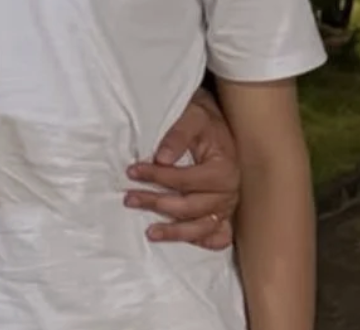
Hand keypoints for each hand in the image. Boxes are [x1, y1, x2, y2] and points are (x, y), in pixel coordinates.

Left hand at [125, 88, 240, 249]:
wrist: (215, 122)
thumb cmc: (203, 120)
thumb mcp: (192, 117)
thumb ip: (177, 136)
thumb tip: (162, 159)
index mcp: (224, 169)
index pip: (186, 180)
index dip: (157, 177)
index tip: (132, 171)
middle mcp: (229, 192)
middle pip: (190, 207)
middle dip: (157, 203)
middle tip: (129, 199)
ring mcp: (228, 206)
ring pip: (202, 228)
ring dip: (175, 231)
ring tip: (150, 232)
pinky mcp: (224, 213)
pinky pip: (218, 236)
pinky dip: (201, 241)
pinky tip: (182, 239)